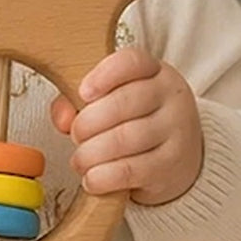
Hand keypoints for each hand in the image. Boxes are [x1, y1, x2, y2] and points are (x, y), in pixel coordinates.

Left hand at [49, 47, 202, 204]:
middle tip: (76, 135)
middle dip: (87, 122)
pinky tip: (91, 178)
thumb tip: (63, 119)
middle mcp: (171, 97)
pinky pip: (131, 170)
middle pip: (123, 103)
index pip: (131, 62)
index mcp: (154, 72)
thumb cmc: (135, 121)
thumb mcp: (109, 100)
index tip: (82, 92)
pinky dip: (103, 177)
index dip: (103, 75)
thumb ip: (76, 101)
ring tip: (79, 160)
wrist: (177, 157)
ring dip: (91, 153)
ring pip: (126, 138)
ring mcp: (176, 131)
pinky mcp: (172, 165)